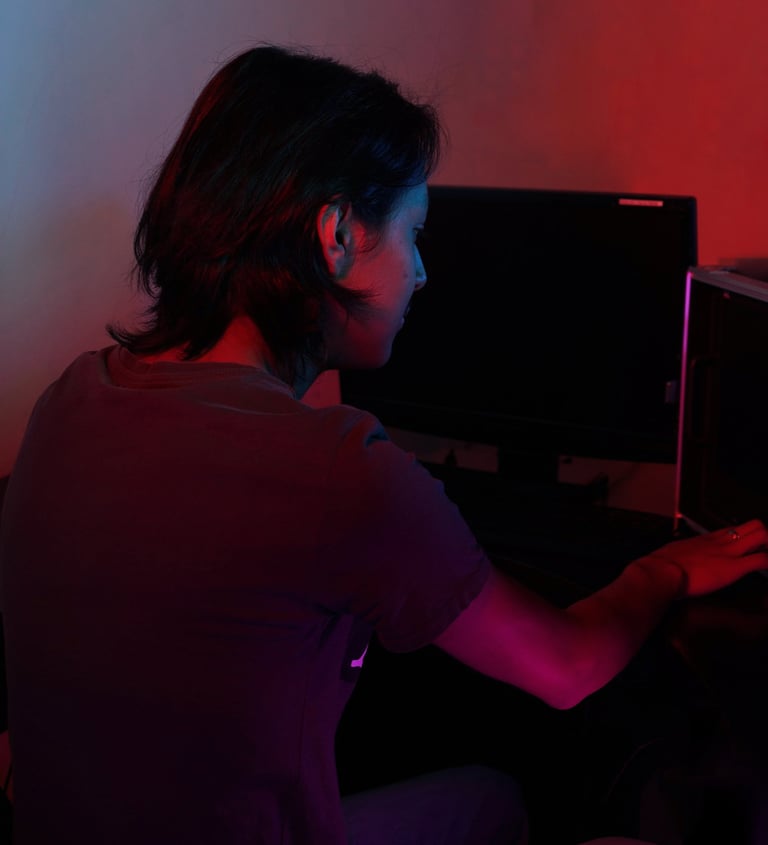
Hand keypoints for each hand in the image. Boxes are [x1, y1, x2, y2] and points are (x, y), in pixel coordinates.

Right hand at [648, 519, 767, 597]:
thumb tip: (678, 561)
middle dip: (763, 536)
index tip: (749, 547)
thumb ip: (681, 554)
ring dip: (767, 545)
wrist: (660, 572)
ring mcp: (728, 553)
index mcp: (705, 539)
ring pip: (761, 536)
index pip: (733, 530)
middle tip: (763, 549)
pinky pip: (760, 560)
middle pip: (753, 525)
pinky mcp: (733, 568)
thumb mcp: (673, 553)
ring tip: (766, 555)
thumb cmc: (661, 566)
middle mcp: (720, 542)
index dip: (745, 537)